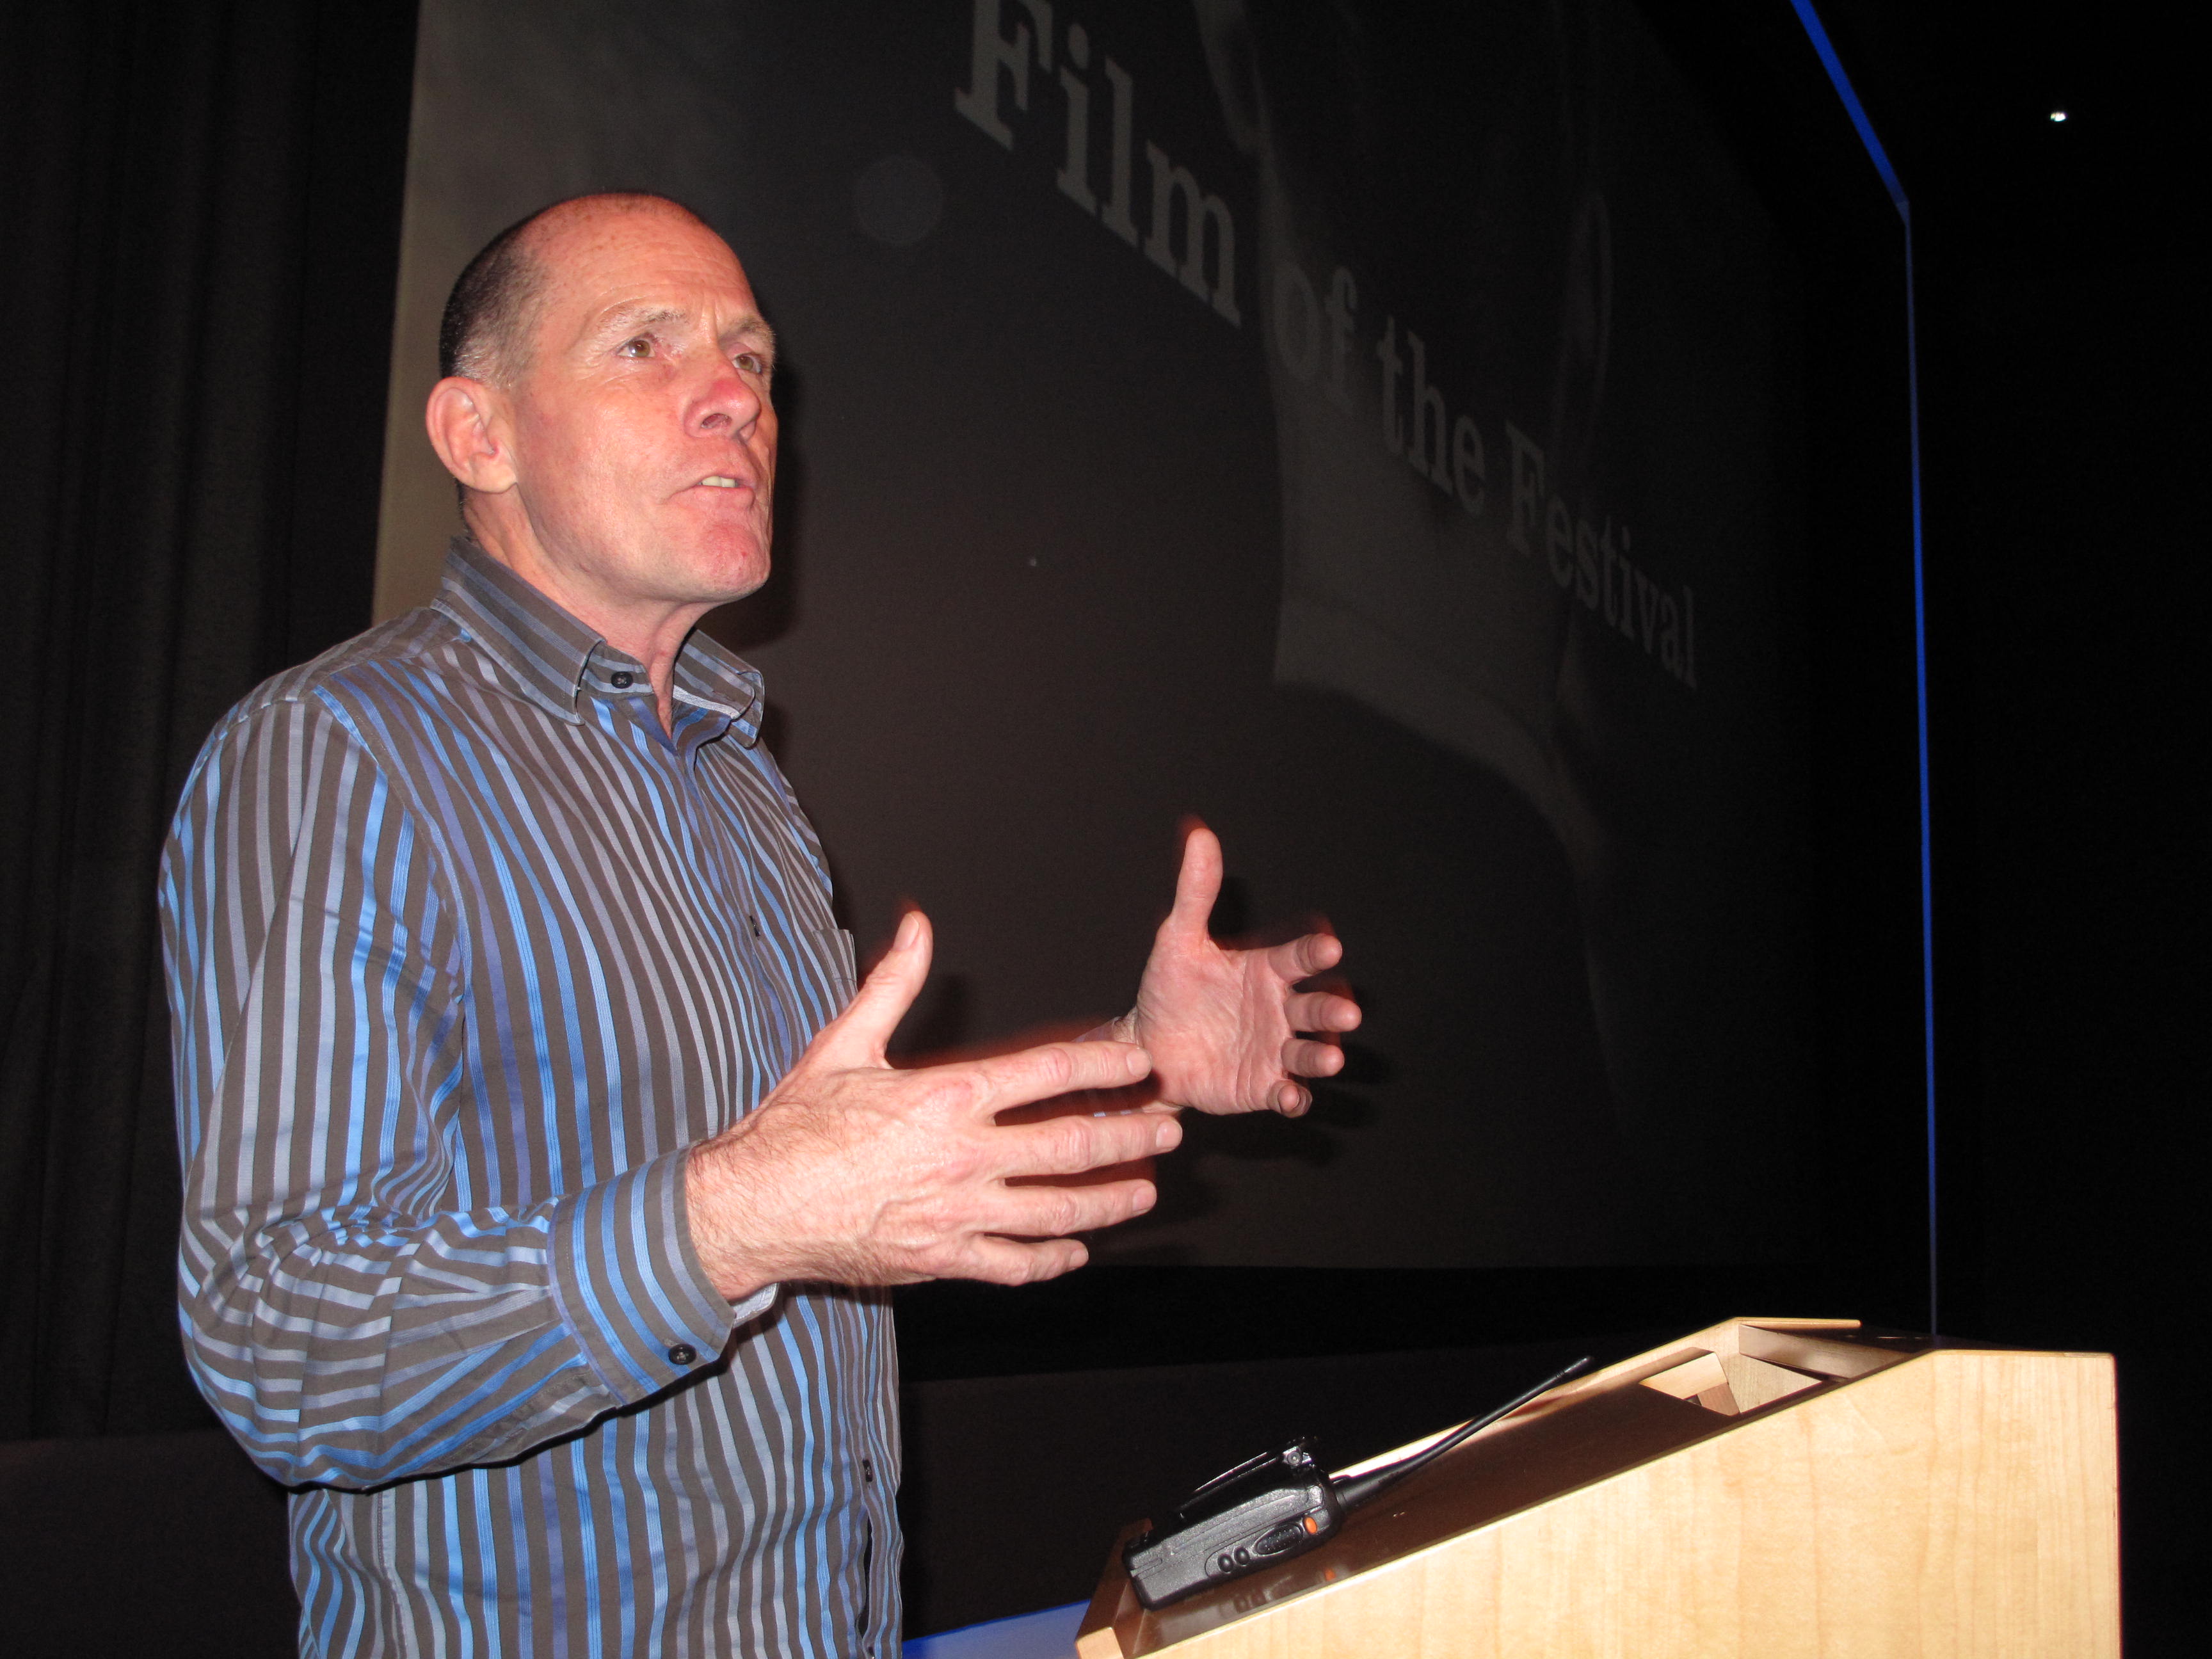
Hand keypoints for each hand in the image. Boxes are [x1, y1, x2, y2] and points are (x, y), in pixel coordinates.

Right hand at [685, 911, 1178, 1297]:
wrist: (753, 1204)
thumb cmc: (795, 1124)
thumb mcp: (843, 1043)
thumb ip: (892, 983)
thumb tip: (916, 924)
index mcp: (948, 1097)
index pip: (1050, 1074)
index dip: (1106, 1067)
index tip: (1142, 1065)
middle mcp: (964, 1157)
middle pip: (1071, 1146)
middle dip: (1130, 1136)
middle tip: (1169, 1129)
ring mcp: (957, 1213)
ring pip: (1056, 1211)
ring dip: (1109, 1201)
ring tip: (1145, 1191)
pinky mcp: (942, 1259)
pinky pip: (1013, 1263)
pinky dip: (1051, 1259)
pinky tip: (1075, 1252)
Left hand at [1114, 822, 1361, 1115]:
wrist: (1145, 1046)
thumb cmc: (1168, 990)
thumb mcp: (1177, 940)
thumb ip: (1195, 893)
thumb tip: (1200, 835)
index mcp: (1266, 972)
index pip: (1297, 959)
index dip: (1313, 954)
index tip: (1329, 948)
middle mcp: (1278, 1010)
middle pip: (1314, 1007)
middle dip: (1331, 1010)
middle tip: (1346, 1013)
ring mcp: (1273, 1050)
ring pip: (1307, 1052)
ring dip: (1321, 1056)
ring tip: (1329, 1058)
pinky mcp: (1261, 1086)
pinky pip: (1284, 1093)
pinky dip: (1293, 1097)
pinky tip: (1291, 1097)